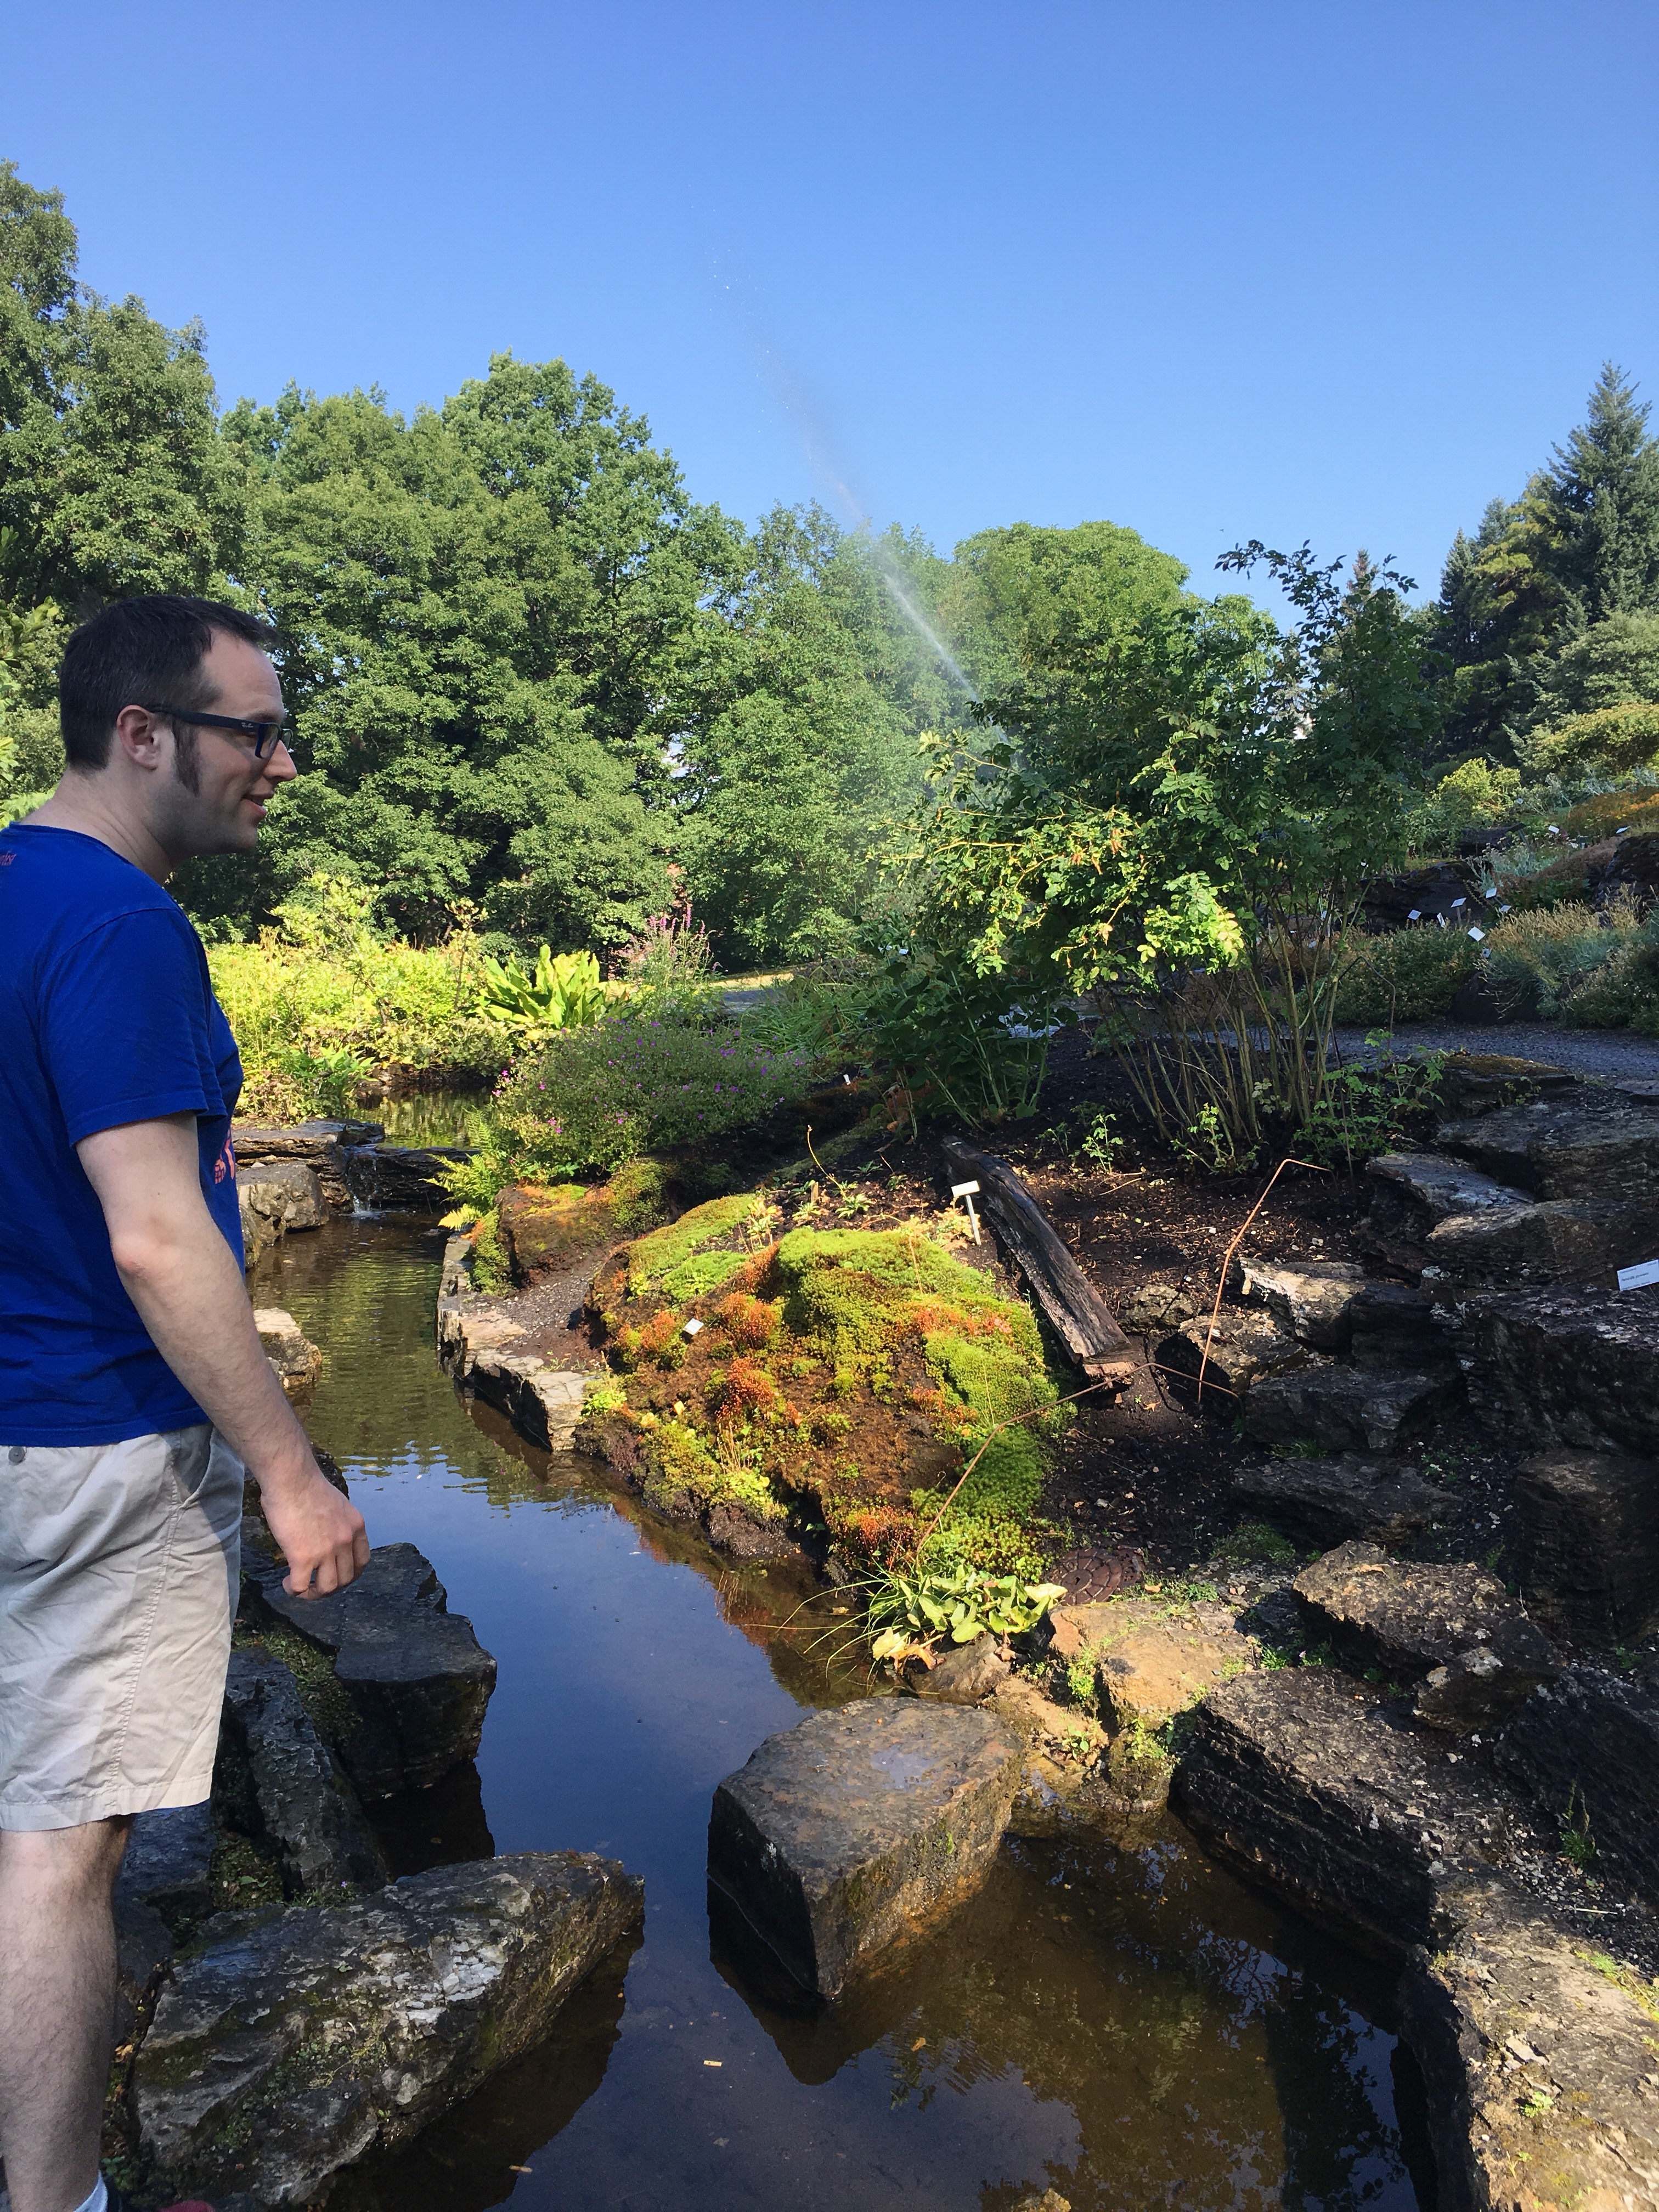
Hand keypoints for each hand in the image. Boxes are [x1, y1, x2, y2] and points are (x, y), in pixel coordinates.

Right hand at [258, 1462, 370, 1596]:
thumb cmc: (306, 1485)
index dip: (350, 1574)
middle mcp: (346, 1541)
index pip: (362, 1561)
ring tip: (300, 1588)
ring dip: (313, 1594)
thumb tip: (324, 1536)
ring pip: (327, 1588)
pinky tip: (287, 1584)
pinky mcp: (303, 1557)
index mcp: (356, 1526)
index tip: (337, 1576)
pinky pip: (301, 1586)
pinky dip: (294, 1591)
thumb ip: (336, 1523)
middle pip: (346, 1579)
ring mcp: (326, 1551)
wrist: (292, 1479)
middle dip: (331, 1587)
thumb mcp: (336, 1504)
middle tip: (315, 1585)